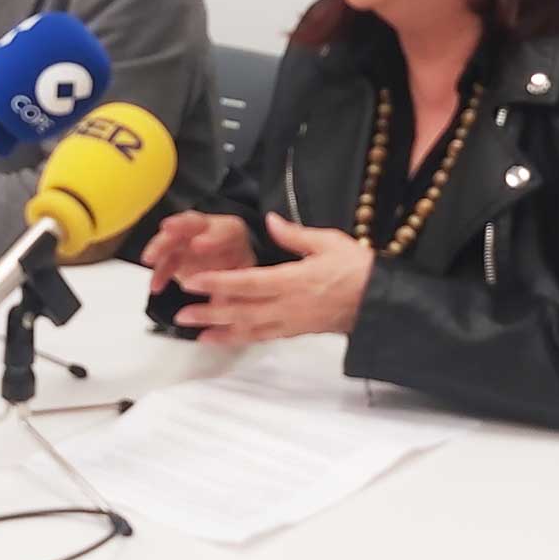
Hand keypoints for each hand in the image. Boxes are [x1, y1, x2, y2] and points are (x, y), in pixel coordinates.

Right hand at [142, 211, 255, 293]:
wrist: (230, 279)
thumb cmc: (239, 276)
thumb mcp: (246, 283)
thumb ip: (237, 293)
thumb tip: (227, 309)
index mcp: (234, 235)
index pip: (227, 230)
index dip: (213, 238)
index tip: (198, 246)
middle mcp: (210, 232)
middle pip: (194, 223)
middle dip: (180, 225)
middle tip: (168, 230)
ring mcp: (190, 238)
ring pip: (173, 236)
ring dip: (160, 246)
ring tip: (149, 259)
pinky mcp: (176, 251)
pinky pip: (164, 258)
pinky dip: (158, 272)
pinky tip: (156, 286)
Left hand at [173, 212, 375, 343]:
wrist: (378, 301)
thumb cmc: (356, 268)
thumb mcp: (327, 241)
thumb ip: (294, 234)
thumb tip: (270, 220)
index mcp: (292, 280)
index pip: (247, 282)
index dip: (218, 283)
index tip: (194, 281)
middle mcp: (287, 306)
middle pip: (242, 311)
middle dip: (210, 312)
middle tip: (181, 313)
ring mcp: (290, 322)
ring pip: (249, 329)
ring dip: (220, 330)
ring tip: (193, 331)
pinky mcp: (295, 331)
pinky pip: (263, 337)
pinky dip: (240, 339)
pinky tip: (222, 338)